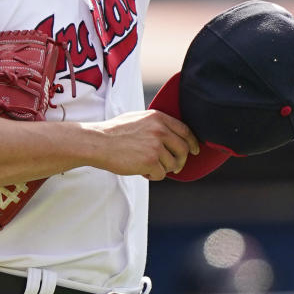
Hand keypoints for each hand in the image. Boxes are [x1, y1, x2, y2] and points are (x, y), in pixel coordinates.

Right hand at [84, 110, 199, 180]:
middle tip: (175, 166)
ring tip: (148, 167)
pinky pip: (161, 174)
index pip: (185, 130)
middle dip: (181, 160)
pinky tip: (142, 171)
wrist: (98, 142)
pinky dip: (153, 176)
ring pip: (172, 164)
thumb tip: (171, 134)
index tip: (195, 150)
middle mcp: (160, 130)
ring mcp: (156, 146)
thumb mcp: (137, 118)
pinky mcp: (151, 161)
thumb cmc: (114, 132)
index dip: (193, 142)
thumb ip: (155, 123)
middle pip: (183, 149)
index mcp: (158, 118)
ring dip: (163, 169)